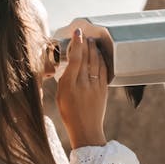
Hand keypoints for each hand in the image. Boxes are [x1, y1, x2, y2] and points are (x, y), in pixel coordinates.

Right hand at [56, 29, 107, 148]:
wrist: (86, 130)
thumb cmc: (70, 114)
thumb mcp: (61, 96)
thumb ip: (65, 79)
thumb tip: (70, 63)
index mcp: (69, 85)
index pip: (75, 59)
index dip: (77, 43)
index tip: (77, 33)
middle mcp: (83, 84)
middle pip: (87, 57)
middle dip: (86, 43)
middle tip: (84, 35)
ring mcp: (95, 86)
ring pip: (96, 61)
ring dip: (94, 49)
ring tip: (91, 42)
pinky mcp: (104, 89)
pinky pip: (103, 69)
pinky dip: (101, 59)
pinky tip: (98, 54)